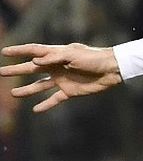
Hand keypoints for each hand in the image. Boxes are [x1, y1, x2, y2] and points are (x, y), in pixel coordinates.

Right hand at [0, 43, 122, 111]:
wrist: (113, 69)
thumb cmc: (94, 57)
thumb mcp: (73, 54)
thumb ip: (54, 57)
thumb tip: (35, 61)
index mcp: (57, 54)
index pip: (34, 51)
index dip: (19, 51)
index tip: (4, 51)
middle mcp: (57, 66)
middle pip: (32, 69)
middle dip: (16, 70)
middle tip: (0, 72)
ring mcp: (62, 79)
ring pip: (40, 85)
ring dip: (26, 90)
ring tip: (12, 94)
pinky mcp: (70, 91)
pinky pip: (54, 99)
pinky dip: (45, 104)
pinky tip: (35, 110)